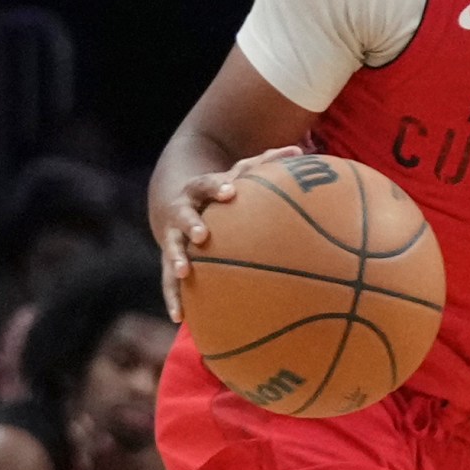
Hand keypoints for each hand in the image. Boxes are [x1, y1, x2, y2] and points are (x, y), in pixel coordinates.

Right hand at [151, 146, 305, 321]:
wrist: (173, 202)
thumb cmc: (218, 191)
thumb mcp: (236, 174)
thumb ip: (265, 164)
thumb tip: (301, 151)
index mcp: (200, 190)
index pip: (209, 184)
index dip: (219, 188)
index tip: (232, 191)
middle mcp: (182, 212)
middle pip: (183, 215)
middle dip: (191, 224)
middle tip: (201, 235)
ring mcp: (172, 237)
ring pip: (171, 249)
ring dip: (176, 260)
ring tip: (184, 273)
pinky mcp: (168, 260)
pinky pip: (168, 282)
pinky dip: (173, 299)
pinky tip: (179, 318)